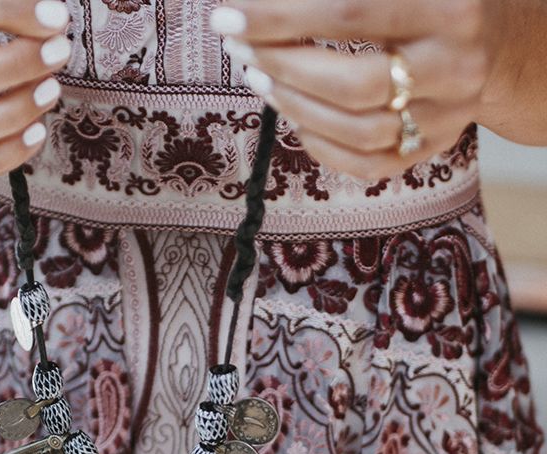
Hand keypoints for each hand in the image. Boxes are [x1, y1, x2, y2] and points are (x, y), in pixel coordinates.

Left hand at [209, 0, 491, 179]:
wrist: (496, 42)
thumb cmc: (431, 3)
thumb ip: (340, 0)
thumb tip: (261, 5)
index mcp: (451, 6)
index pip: (349, 11)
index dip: (279, 17)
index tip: (229, 16)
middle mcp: (455, 67)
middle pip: (353, 83)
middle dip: (282, 66)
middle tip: (240, 48)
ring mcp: (446, 117)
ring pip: (357, 130)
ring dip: (294, 105)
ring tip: (258, 76)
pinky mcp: (432, 149)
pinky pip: (366, 165)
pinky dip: (319, 145)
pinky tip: (294, 117)